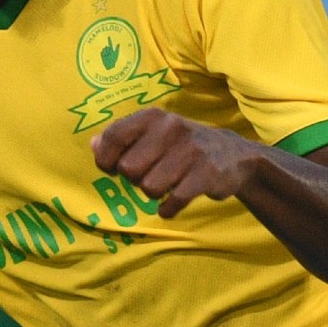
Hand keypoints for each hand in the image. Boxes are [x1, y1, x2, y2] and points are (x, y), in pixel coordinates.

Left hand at [91, 108, 258, 217]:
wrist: (233, 155)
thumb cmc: (182, 146)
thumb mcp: (154, 133)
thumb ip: (122, 138)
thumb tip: (94, 145)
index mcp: (154, 117)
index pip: (113, 137)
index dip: (105, 159)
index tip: (112, 168)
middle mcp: (171, 128)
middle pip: (129, 169)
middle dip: (135, 179)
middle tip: (150, 175)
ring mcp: (190, 151)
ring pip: (149, 187)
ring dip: (154, 193)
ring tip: (167, 184)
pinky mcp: (206, 173)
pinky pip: (173, 201)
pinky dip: (168, 209)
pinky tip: (173, 204)